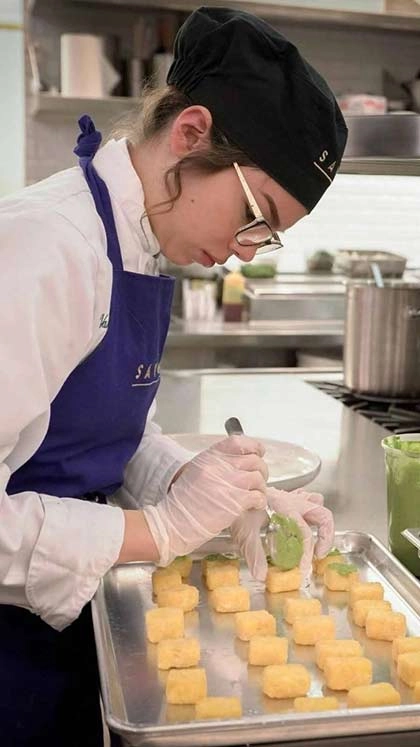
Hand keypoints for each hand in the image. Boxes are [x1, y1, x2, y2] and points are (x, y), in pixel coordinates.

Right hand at [143, 436, 267, 565]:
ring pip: (258, 478)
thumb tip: (240, 463)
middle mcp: (220, 466)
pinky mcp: (236, 501)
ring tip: (253, 497)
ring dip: (260, 488)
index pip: (238, 442)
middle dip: (260, 471)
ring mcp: (229, 482)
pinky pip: (259, 496)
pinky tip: (253, 506)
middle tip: (256, 482)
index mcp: (210, 457)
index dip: (253, 447)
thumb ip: (217, 464)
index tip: (258, 453)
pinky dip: (260, 502)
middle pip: (254, 460)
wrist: (175, 522)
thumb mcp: (197, 472)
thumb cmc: (184, 502)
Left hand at [230, 486, 333, 581]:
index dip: (306, 553)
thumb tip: (261, 575)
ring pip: (319, 506)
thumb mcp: (245, 533)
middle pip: (323, 515)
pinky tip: (305, 525)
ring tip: (317, 542)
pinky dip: (311, 514)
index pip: (305, 533)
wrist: (233, 491)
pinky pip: (309, 501)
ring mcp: (293, 498)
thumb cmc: (240, 509)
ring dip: (322, 524)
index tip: (303, 569)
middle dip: (326, 537)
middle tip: (318, 555)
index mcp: (285, 508)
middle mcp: (293, 501)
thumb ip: (254, 555)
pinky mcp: (289, 498)